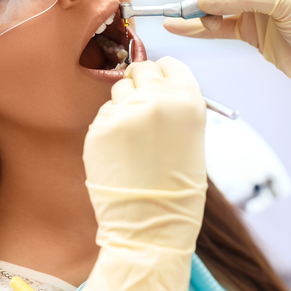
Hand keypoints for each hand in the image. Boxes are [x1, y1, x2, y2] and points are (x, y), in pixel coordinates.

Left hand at [76, 58, 206, 290]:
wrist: (151, 225)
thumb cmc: (177, 189)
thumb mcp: (191, 139)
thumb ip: (175, 107)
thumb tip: (155, 87)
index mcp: (187, 101)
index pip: (170, 64)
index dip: (162, 73)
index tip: (157, 82)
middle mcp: (156, 99)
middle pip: (141, 70)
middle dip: (140, 84)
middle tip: (141, 108)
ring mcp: (125, 112)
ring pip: (119, 90)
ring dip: (123, 105)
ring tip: (133, 140)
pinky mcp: (100, 128)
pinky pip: (104, 115)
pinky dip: (109, 128)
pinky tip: (120, 153)